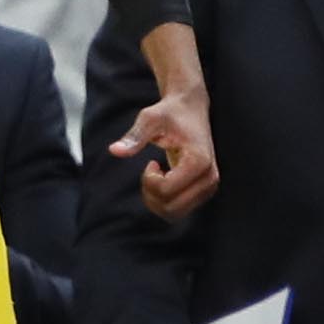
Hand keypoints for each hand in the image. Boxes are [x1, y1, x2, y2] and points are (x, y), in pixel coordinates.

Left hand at [114, 78, 219, 217]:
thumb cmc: (169, 112)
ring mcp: (209, 186)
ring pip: (175, 213)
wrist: (190, 109)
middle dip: (151, 193)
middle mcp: (209, 177)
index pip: (167, 190)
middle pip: (171, 207)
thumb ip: (134, 137)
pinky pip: (179, 210)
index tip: (150, 162)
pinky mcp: (205, 191)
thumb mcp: (150, 119)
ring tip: (156, 176)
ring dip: (157, 200)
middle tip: (150, 171)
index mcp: (199, 161)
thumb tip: (114, 150)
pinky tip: (164, 181)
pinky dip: (164, 202)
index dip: (149, 180)